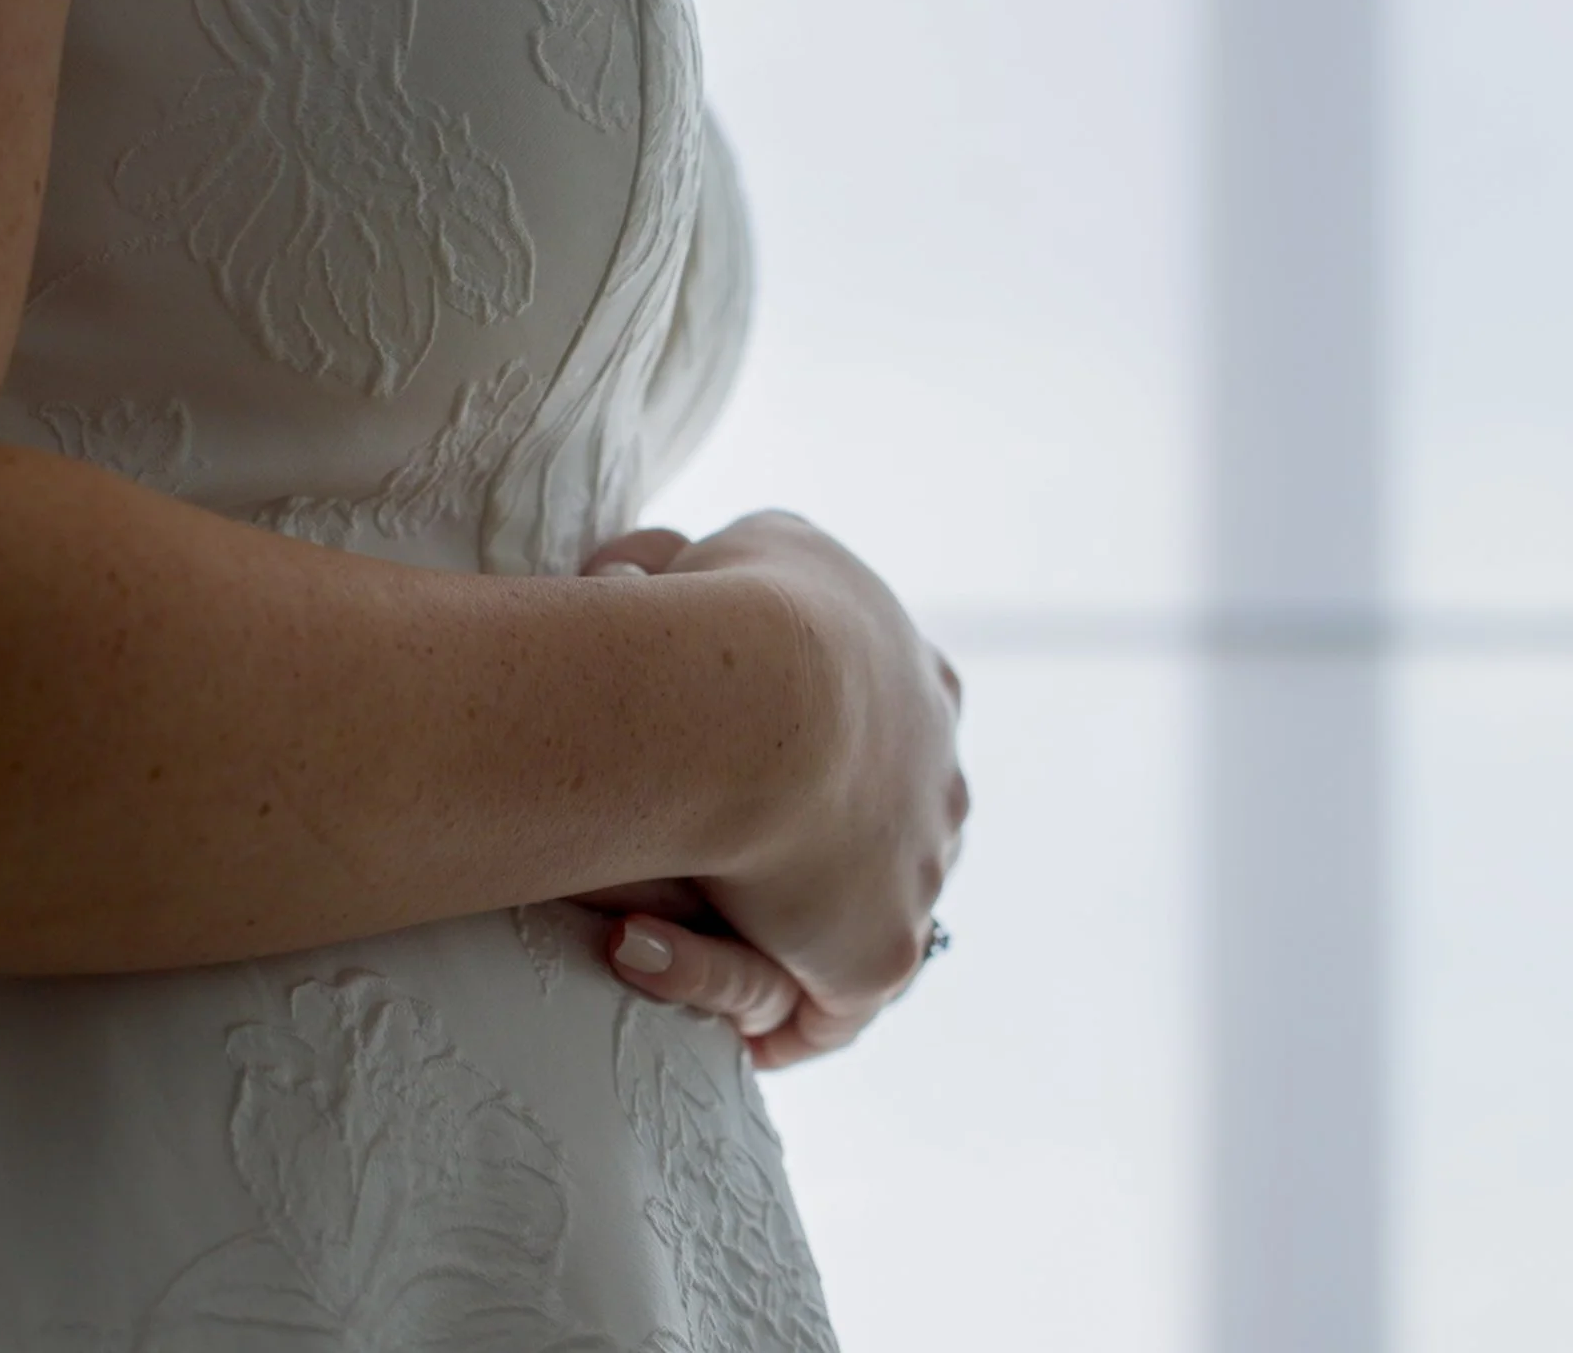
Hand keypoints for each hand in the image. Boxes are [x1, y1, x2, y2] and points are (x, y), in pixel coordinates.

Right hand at [581, 513, 966, 1065]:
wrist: (765, 700)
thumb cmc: (739, 612)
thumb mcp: (737, 549)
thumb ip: (693, 566)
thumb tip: (633, 577)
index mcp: (915, 680)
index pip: (881, 723)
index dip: (820, 740)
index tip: (756, 760)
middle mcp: (940, 780)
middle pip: (885, 828)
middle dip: (816, 843)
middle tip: (719, 859)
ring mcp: (921, 871)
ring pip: (858, 916)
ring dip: (781, 927)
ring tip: (675, 934)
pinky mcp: (884, 952)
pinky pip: (828, 1005)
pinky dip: (770, 1011)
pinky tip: (724, 1021)